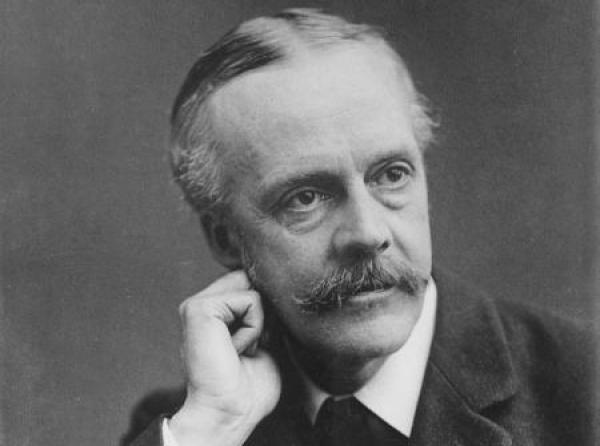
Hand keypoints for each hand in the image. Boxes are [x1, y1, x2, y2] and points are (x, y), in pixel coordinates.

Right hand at [168, 270, 281, 445]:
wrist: (231, 412)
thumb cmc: (249, 387)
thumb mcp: (264, 338)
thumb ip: (263, 310)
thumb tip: (277, 287)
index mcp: (215, 310)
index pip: (250, 281)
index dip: (266, 308)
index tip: (256, 343)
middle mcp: (203, 303)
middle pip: (251, 279)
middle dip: (263, 312)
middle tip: (250, 346)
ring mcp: (198, 304)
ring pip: (252, 288)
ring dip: (259, 323)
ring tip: (241, 349)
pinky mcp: (199, 308)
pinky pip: (250, 300)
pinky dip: (253, 328)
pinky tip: (237, 349)